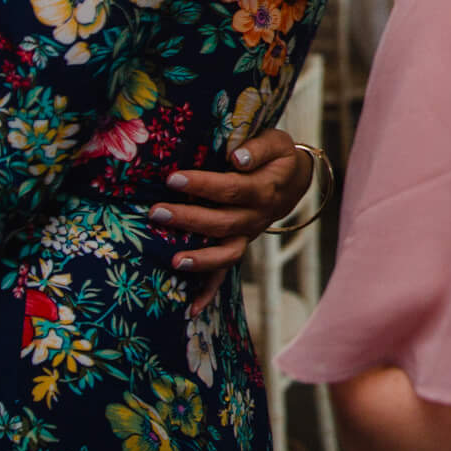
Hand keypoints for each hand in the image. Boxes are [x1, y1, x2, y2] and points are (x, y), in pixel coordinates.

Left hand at [153, 128, 314, 309]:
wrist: (294, 182)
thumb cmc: (278, 157)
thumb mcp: (277, 142)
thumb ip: (258, 148)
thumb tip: (236, 157)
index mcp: (264, 190)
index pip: (231, 189)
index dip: (202, 185)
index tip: (173, 178)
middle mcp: (257, 217)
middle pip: (223, 222)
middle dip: (188, 219)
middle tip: (156, 212)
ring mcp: (248, 235)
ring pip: (226, 253)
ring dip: (200, 259)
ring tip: (172, 260)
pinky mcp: (239, 246)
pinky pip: (225, 273)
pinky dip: (209, 292)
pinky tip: (190, 309)